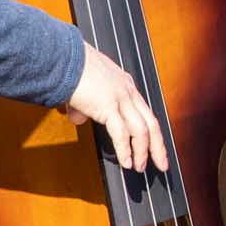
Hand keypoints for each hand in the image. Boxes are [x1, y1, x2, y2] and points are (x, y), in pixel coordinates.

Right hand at [64, 44, 166, 174]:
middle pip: (151, 122)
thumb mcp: (83, 87)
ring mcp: (120, 98)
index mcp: (124, 83)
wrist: (63, 58)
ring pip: (141, 130)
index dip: (151, 131)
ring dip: (142, 152)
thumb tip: (80, 118)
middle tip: (162, 164)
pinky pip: (121, 133)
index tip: (154, 145)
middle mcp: (127, 90)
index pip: (144, 111)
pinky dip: (125, 150)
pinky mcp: (108, 106)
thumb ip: (85, 105)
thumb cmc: (70, 67)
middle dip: (158, 146)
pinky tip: (126, 162)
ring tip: (140, 167)